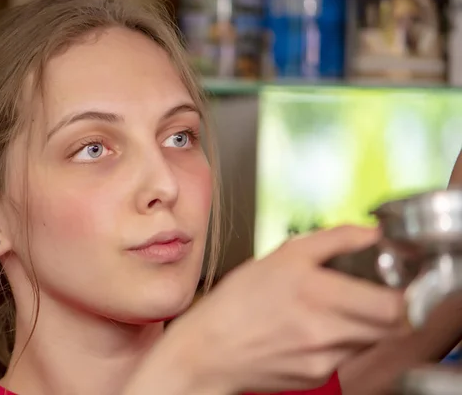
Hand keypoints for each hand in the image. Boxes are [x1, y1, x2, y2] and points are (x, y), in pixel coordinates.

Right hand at [167, 225, 406, 393]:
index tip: (393, 284)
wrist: (209, 349)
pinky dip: (338, 342)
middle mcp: (324, 329)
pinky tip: (309, 331)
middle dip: (386, 309)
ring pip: (368, 341)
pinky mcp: (316, 377)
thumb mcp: (281, 255)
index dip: (401, 294)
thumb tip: (370, 232)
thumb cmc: (237, 301)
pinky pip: (345, 358)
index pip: (393, 306)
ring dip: (361, 325)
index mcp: (316, 292)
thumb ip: (333, 239)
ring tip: (330, 312)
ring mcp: (322, 358)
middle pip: (391, 326)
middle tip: (369, 295)